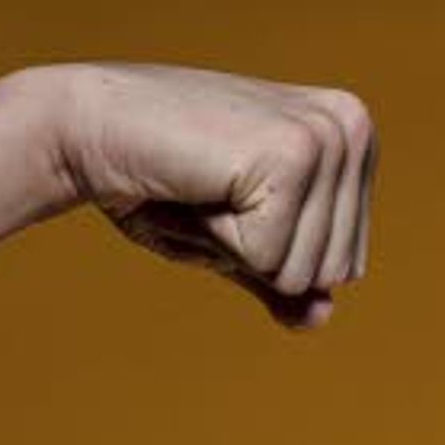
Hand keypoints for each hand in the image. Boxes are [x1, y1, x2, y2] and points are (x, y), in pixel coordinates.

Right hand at [34, 61, 375, 329]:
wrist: (91, 129)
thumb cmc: (162, 184)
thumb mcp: (236, 242)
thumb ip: (283, 280)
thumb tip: (322, 317)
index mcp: (353, 139)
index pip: (344, 264)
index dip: (274, 254)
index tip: (231, 198)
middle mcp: (352, 128)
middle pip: (334, 272)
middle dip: (259, 255)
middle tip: (213, 196)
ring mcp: (327, 137)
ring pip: (304, 273)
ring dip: (237, 248)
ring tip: (205, 190)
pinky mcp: (293, 154)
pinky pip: (272, 261)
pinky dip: (222, 240)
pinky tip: (198, 187)